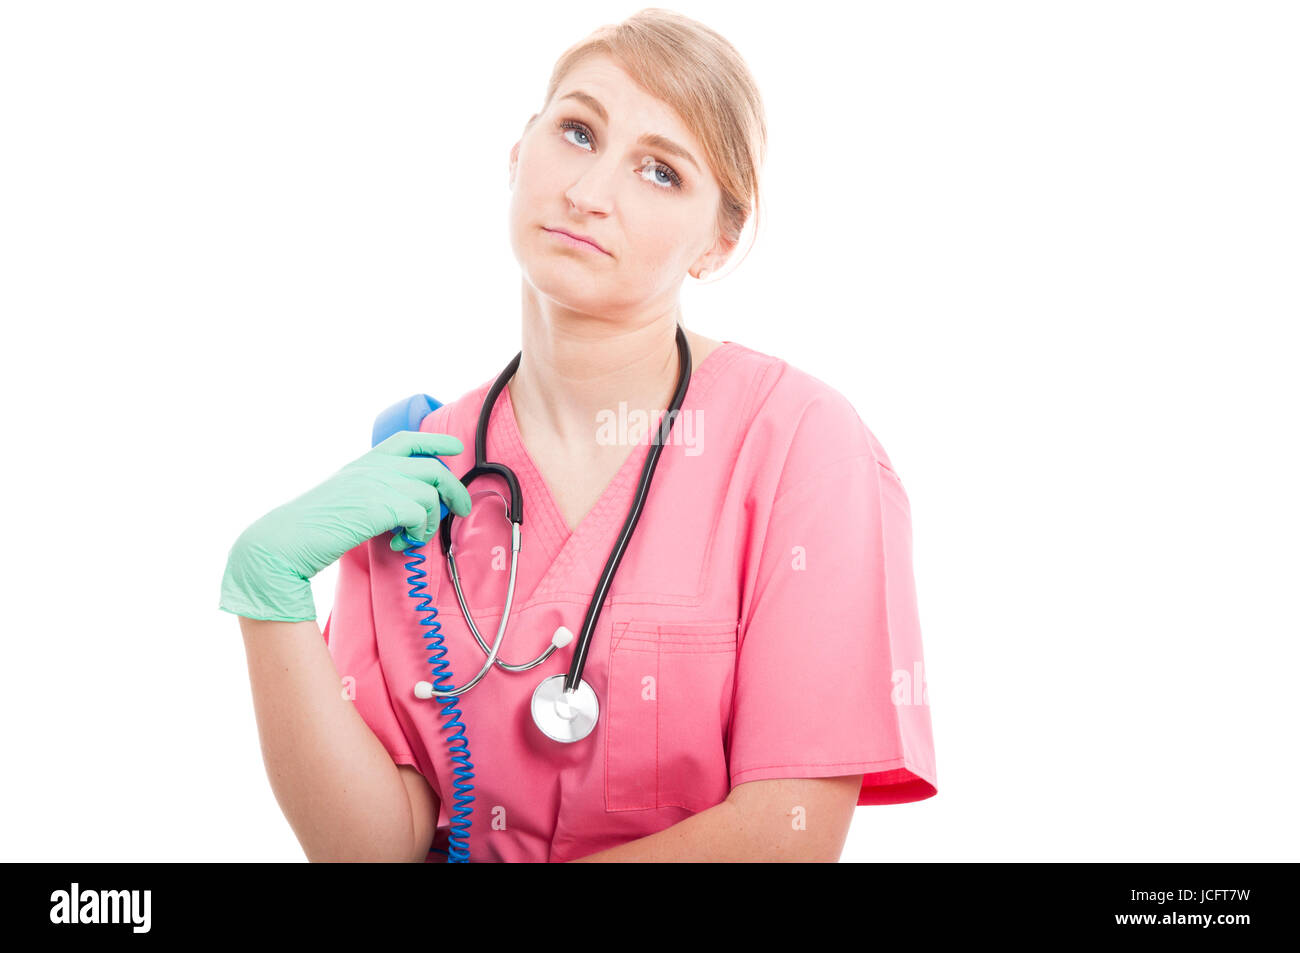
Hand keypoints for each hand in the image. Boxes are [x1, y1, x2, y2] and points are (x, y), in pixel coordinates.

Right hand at [219, 431, 471, 621]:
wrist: (286, 540)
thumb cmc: (313, 526)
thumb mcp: (347, 495)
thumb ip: (375, 490)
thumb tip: (408, 504)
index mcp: (365, 462)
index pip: (408, 440)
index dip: (436, 441)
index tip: (455, 448)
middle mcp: (374, 467)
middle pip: (432, 468)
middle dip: (454, 489)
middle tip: (462, 510)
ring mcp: (377, 484)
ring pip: (430, 494)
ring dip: (430, 521)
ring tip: (411, 537)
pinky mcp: (380, 506)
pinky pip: (420, 515)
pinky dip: (417, 533)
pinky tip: (399, 543)